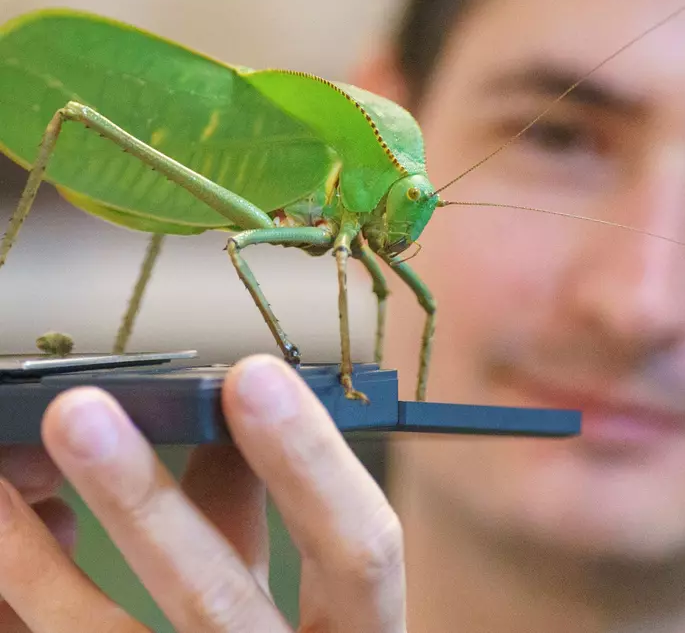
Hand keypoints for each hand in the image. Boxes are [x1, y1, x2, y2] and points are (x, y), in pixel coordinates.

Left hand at [0, 355, 405, 631]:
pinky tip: (10, 534)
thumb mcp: (317, 590)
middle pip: (215, 599)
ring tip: (1, 473)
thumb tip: (223, 419)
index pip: (358, 548)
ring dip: (42, 560)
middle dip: (143, 502)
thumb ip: (269, 515)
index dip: (309, 463)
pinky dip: (32, 592)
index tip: (253, 376)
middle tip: (78, 413)